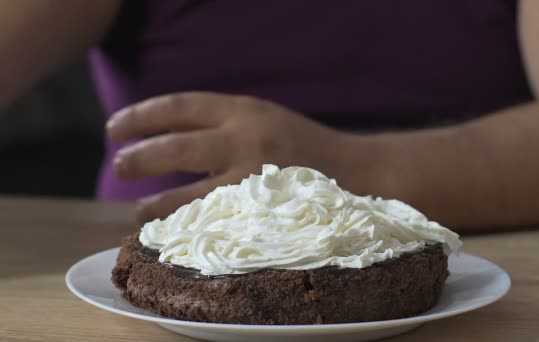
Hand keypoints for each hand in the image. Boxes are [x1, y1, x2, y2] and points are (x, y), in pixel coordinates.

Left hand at [106, 92, 348, 223]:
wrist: (356, 170)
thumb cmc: (303, 144)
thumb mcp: (263, 117)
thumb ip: (224, 121)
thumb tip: (167, 135)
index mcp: (244, 110)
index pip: (180, 106)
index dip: (140, 116)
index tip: (115, 129)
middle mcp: (246, 138)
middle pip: (175, 146)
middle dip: (138, 158)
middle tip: (118, 167)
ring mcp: (253, 178)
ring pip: (187, 193)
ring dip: (155, 203)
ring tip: (138, 209)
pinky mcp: (262, 211)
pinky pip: (212, 221)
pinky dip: (185, 224)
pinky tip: (172, 228)